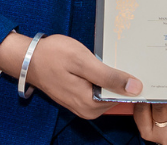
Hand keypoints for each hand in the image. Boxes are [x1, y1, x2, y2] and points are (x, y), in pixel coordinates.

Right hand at [0, 33, 139, 118]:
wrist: (27, 57)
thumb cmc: (52, 56)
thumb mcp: (82, 61)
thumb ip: (109, 76)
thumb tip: (135, 87)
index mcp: (90, 105)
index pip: (124, 98)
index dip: (132, 82)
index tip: (138, 66)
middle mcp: (88, 110)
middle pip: (116, 96)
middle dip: (122, 79)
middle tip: (122, 57)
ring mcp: (82, 105)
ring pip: (108, 92)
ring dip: (112, 77)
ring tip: (109, 58)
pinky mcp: (79, 97)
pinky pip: (98, 90)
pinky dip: (103, 78)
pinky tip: (100, 64)